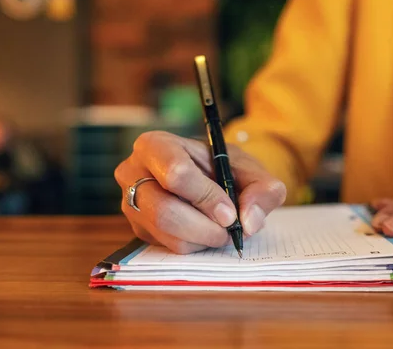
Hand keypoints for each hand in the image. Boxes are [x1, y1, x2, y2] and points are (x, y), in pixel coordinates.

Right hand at [114, 131, 286, 253]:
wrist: (208, 178)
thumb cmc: (223, 168)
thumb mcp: (248, 168)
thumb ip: (262, 188)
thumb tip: (250, 221)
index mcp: (155, 145)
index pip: (176, 173)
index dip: (207, 197)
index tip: (230, 211)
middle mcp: (132, 173)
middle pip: (166, 211)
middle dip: (206, 226)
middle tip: (230, 228)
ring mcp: (130, 204)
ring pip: (168, 234)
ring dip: (204, 238)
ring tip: (221, 227)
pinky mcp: (138, 229)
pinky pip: (168, 247)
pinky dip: (195, 245)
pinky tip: (204, 230)